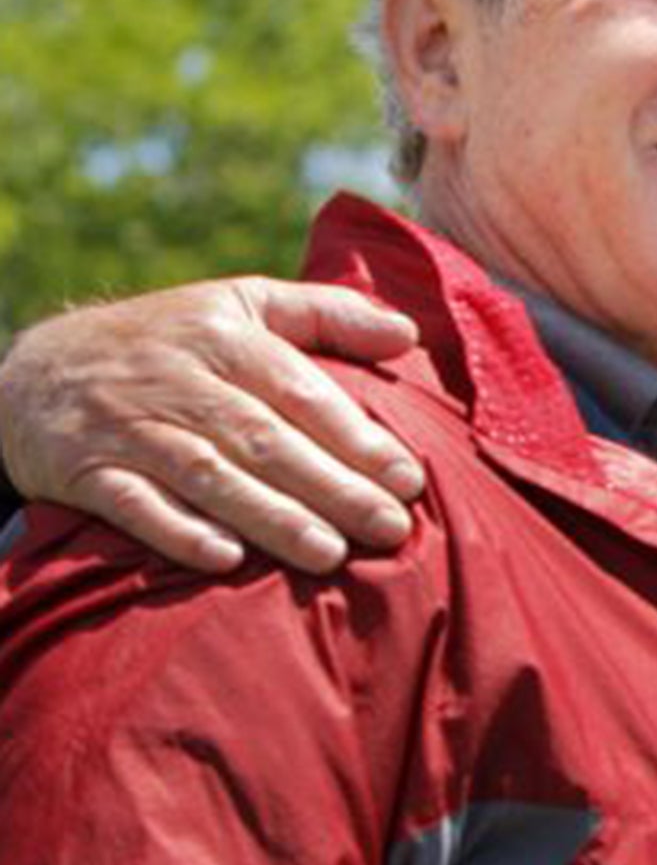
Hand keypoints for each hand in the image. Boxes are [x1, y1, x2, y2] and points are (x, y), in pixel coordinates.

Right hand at [0, 278, 425, 573]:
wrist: (38, 368)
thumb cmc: (171, 339)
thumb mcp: (243, 304)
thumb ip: (329, 313)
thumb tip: (409, 335)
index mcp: (225, 336)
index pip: (301, 390)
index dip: (357, 436)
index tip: (409, 478)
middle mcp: (180, 380)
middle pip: (265, 439)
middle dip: (332, 487)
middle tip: (391, 528)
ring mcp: (131, 427)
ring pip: (208, 476)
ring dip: (270, 518)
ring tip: (330, 554)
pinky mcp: (86, 470)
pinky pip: (133, 504)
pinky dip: (177, 531)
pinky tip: (225, 561)